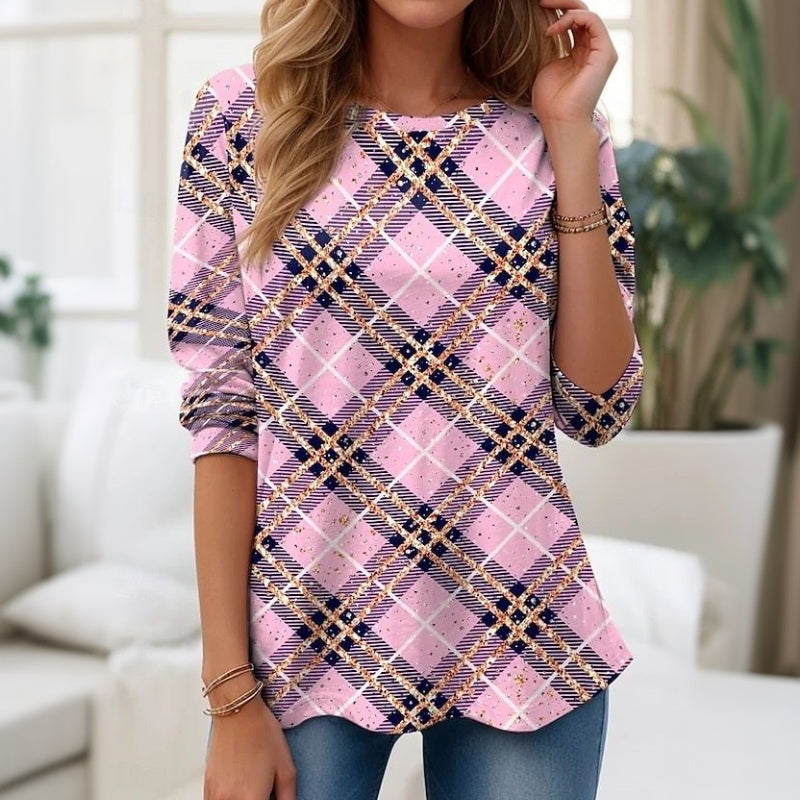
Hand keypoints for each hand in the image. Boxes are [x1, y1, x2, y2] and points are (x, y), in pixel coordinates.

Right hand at [204, 697, 296, 799]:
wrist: (237, 710)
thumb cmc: (261, 732)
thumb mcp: (286, 767)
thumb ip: (288, 797)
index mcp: (252, 798)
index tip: (272, 798)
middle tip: (265, 791)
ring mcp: (215, 795)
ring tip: (252, 787)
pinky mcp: (207, 787)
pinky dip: (229, 799)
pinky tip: (240, 787)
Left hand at [533, 0, 616, 126]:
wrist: (560, 121)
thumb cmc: (551, 102)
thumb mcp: (547, 66)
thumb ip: (551, 45)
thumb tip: (546, 23)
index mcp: (581, 52)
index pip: (573, 21)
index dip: (556, 10)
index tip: (538, 7)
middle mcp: (594, 50)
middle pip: (581, 13)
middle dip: (561, 2)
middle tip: (541, 0)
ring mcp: (601, 51)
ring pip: (588, 13)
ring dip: (564, 6)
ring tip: (543, 6)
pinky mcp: (605, 53)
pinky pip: (592, 21)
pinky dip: (571, 19)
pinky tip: (552, 30)